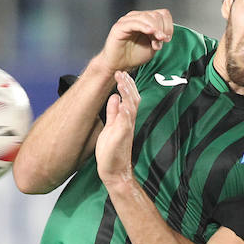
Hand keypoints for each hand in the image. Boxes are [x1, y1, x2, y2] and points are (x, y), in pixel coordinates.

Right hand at [95, 8, 172, 72]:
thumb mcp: (152, 47)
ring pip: (147, 17)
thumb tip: (165, 34)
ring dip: (155, 30)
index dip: (168, 26)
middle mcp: (137, 17)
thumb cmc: (133, 56)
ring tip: (156, 43)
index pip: (162, 14)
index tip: (167, 39)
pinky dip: (144, 27)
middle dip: (162, 30)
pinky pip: (134, 23)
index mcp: (145, 20)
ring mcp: (128, 20)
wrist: (119, 65)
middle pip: (156, 15)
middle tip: (160, 43)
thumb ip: (159, 38)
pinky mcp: (120, 26)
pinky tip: (150, 32)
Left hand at [96, 71, 140, 185]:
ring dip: (127, 93)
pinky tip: (123, 102)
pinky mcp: (122, 136)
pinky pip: (126, 122)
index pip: (129, 98)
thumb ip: (113, 112)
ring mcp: (126, 129)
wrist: (114, 171)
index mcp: (125, 119)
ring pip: (131, 108)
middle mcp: (128, 122)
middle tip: (122, 72)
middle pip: (133, 99)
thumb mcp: (110, 127)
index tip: (121, 73)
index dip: (126, 85)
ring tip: (123, 81)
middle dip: (128, 84)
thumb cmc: (112, 152)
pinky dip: (125, 111)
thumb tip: (114, 97)